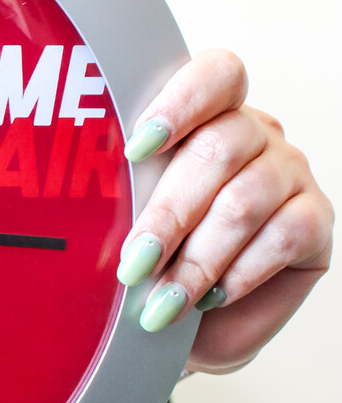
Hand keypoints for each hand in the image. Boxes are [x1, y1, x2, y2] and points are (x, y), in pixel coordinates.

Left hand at [117, 50, 332, 372]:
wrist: (187, 327)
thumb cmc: (151, 263)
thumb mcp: (126, 219)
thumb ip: (119, 193)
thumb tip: (85, 197)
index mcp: (204, 115)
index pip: (215, 76)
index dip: (180, 103)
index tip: (136, 150)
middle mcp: (254, 134)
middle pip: (219, 149)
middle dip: (169, 215)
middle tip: (133, 264)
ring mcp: (289, 173)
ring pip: (245, 200)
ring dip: (197, 259)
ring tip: (162, 300)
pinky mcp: (316, 219)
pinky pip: (283, 236)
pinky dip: (239, 272)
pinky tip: (210, 297)